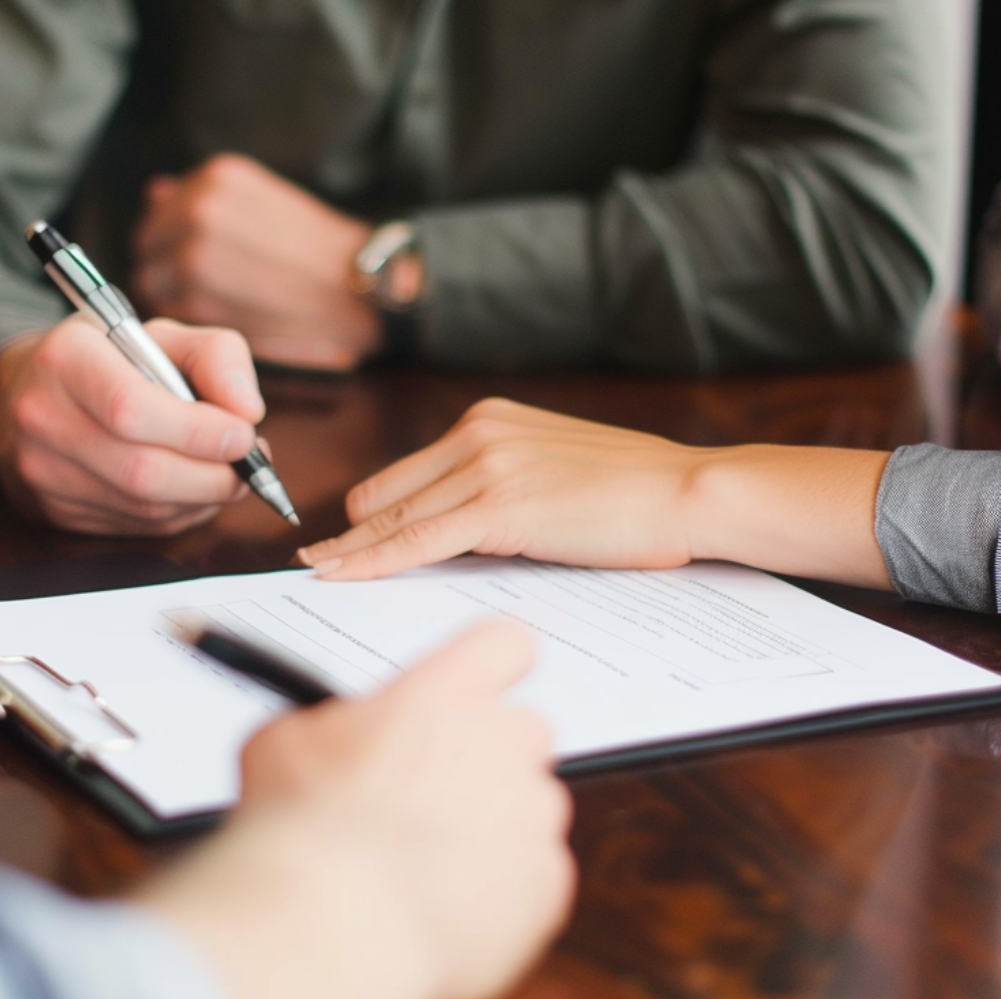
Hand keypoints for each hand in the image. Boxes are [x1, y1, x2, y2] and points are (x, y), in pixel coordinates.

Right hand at [0, 315, 263, 534]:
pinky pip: (137, 526)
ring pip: (144, 507)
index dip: (197, 431)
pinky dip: (181, 512)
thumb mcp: (160, 335)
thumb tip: (248, 409)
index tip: (244, 434)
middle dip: (212, 475)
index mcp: (65, 357)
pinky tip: (192, 488)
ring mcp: (44, 471)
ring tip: (228, 473)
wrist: (24, 394)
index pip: (130, 408)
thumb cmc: (107, 361)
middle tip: (249, 462)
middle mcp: (43, 416)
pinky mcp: (56, 510)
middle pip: (142, 470)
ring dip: (203, 497)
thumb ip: (215, 356)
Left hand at [132, 153, 381, 371]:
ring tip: (221, 304)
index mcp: (216, 177)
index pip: (161, 211)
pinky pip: (171, 311)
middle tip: (210, 287)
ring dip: (177, 296)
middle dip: (170, 266)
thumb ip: (203, 196)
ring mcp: (193, 253)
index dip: (175, 240)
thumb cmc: (321, 251)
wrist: (363, 288)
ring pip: (154, 281)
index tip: (200, 259)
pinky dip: (191, 319)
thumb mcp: (264, 200)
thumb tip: (155, 193)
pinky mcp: (198, 299)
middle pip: (149, 245)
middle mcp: (198, 208)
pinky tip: (228, 317)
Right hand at [138, 621, 573, 998]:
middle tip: (434, 793)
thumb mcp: (283, 745)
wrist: (334, 926)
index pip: (503, 645)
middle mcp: (503, 744)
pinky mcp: (546, 885)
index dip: (490, 668)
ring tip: (424, 870)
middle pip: (525, 731)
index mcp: (445, 695)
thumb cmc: (302, 828)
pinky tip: (441, 912)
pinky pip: (533, 881)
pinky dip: (500, 896)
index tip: (473, 692)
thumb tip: (330, 732)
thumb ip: (328, 725)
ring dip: (493, 831)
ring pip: (530, 811)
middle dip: (489, 758)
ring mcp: (533, 816)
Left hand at [297, 398, 894, 588]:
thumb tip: (464, 524)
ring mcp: (484, 467)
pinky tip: (340, 576)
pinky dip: (371, 562)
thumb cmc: (636, 495)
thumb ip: (503, 485)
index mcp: (490, 420)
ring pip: (394, 519)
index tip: (337, 532)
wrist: (686, 493)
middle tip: (316, 563)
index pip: (407, 472)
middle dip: (353, 533)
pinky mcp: (497, 507)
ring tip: (315, 575)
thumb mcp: (554, 471)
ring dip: (352, 551)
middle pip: (388, 493)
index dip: (369, 510)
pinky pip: (415, 542)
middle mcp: (477, 433)